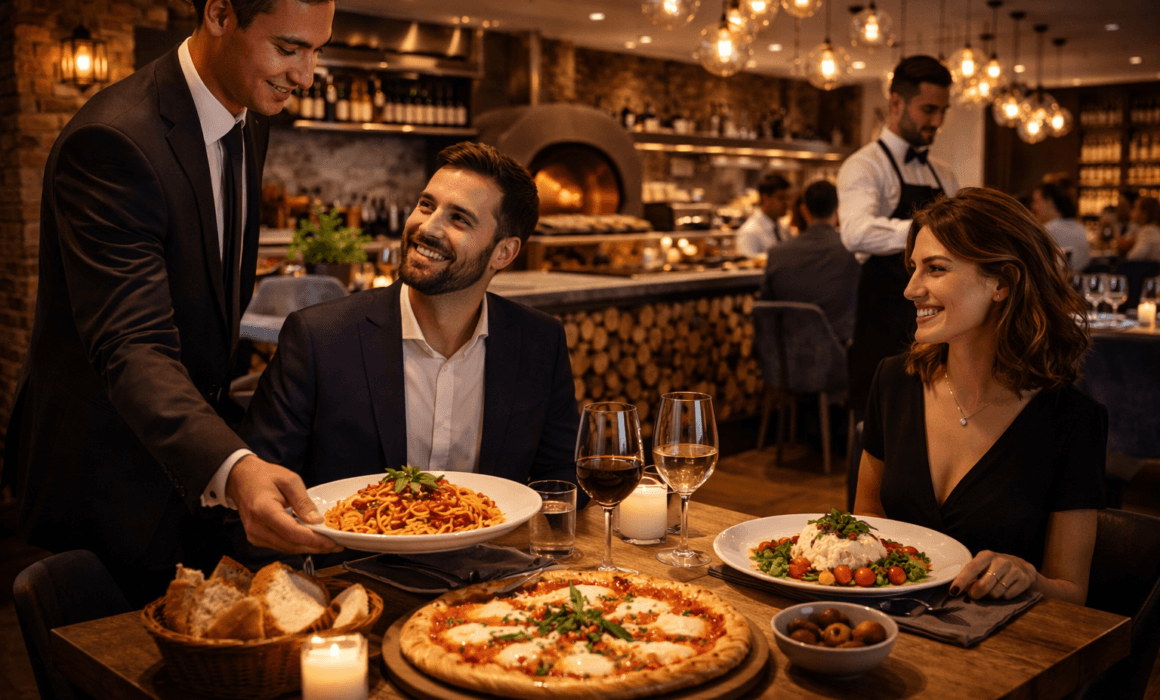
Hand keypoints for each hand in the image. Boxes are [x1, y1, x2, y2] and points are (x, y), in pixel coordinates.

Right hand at [226, 455, 342, 554]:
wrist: (241, 478)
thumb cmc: (266, 476)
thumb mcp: (289, 481)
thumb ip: (303, 502)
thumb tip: (317, 521)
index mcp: (264, 510)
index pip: (292, 532)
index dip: (314, 540)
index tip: (333, 542)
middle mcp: (256, 527)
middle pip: (291, 545)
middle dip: (315, 547)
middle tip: (337, 545)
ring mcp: (254, 535)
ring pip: (287, 548)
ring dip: (308, 548)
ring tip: (328, 544)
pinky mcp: (256, 538)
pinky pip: (280, 546)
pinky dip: (297, 544)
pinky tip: (311, 540)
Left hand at [950, 550, 1036, 599]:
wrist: (1022, 567)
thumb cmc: (995, 568)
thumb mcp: (982, 567)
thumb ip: (970, 578)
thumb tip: (957, 591)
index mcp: (986, 556)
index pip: (971, 568)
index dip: (961, 581)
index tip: (953, 592)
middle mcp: (1001, 560)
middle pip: (984, 585)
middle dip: (976, 594)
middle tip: (974, 595)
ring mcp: (1014, 569)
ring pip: (996, 593)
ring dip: (990, 597)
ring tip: (992, 590)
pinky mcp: (1024, 579)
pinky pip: (1008, 596)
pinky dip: (1003, 597)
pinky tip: (1004, 590)